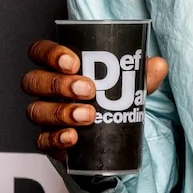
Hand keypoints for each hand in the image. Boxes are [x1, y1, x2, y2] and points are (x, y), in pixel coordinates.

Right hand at [22, 40, 168, 154]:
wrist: (107, 135)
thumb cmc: (110, 99)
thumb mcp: (127, 84)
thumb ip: (141, 74)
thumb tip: (158, 65)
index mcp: (58, 67)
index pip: (40, 52)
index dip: (50, 54)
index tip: (74, 62)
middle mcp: (45, 89)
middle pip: (34, 81)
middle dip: (58, 84)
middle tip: (88, 90)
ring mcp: (44, 114)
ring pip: (36, 110)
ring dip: (60, 112)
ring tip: (88, 116)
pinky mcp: (48, 140)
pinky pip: (42, 140)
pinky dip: (55, 139)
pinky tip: (73, 138)